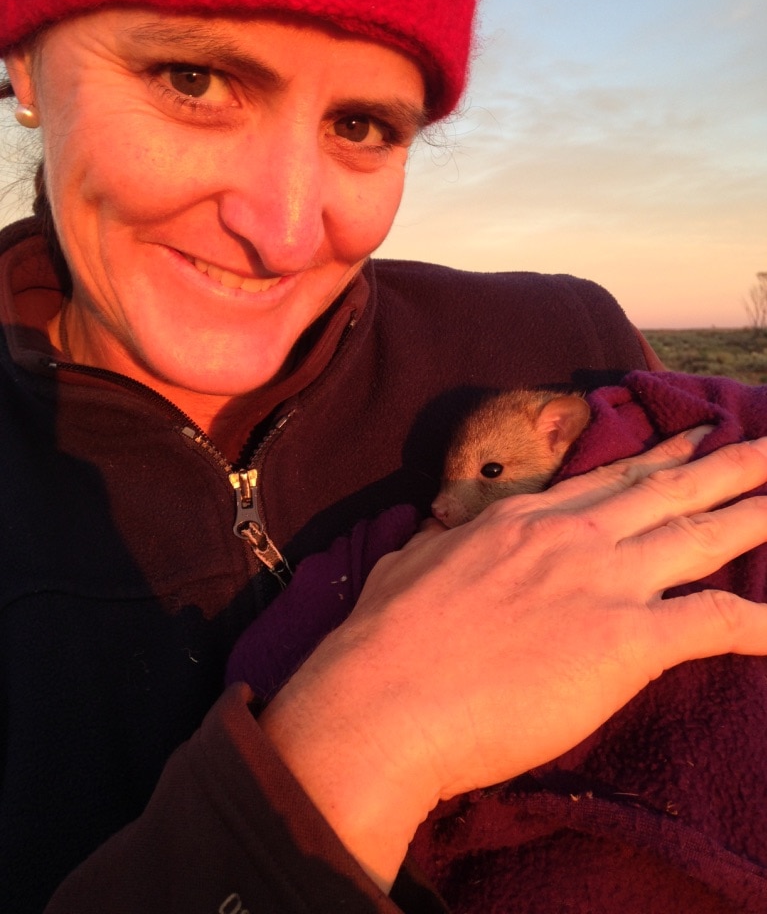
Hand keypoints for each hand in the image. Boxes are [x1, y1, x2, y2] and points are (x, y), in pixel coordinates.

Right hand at [260, 430, 766, 889]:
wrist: (383, 697)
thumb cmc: (383, 639)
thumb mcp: (410, 565)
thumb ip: (441, 542)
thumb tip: (438, 531)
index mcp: (524, 521)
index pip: (610, 481)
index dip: (661, 459)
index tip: (697, 440)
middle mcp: (572, 538)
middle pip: (669, 491)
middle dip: (730, 467)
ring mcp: (602, 582)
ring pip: (702, 536)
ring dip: (757, 515)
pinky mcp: (625, 641)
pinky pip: (716, 624)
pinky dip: (761, 626)